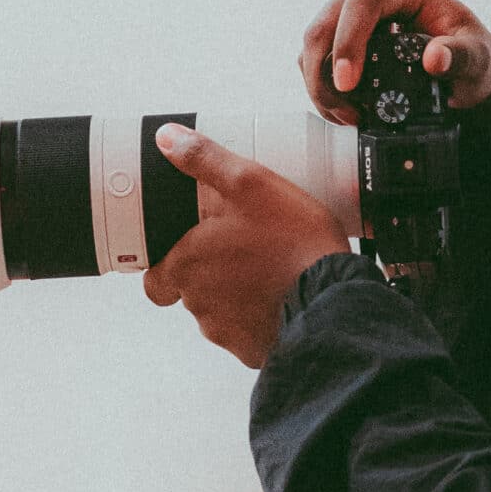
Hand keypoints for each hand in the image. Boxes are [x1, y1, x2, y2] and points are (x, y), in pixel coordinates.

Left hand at [143, 125, 349, 368]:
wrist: (335, 300)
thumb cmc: (293, 242)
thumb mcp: (251, 183)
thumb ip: (205, 160)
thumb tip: (167, 138)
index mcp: (188, 265)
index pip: (155, 280)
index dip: (168, 269)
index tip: (190, 258)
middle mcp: (200, 304)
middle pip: (193, 295)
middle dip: (214, 278)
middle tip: (248, 256)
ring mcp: (228, 333)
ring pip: (222, 316)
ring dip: (239, 300)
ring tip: (272, 277)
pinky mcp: (255, 353)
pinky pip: (250, 337)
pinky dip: (263, 322)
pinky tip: (286, 301)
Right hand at [302, 0, 490, 126]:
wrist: (462, 66)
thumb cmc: (471, 58)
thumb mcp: (476, 60)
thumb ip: (461, 58)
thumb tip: (435, 58)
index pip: (362, 4)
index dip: (347, 42)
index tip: (347, 84)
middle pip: (325, 24)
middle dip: (325, 74)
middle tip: (347, 114)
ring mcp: (350, 6)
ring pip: (313, 42)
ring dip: (320, 85)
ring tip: (350, 117)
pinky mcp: (339, 29)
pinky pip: (314, 56)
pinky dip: (321, 86)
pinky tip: (343, 110)